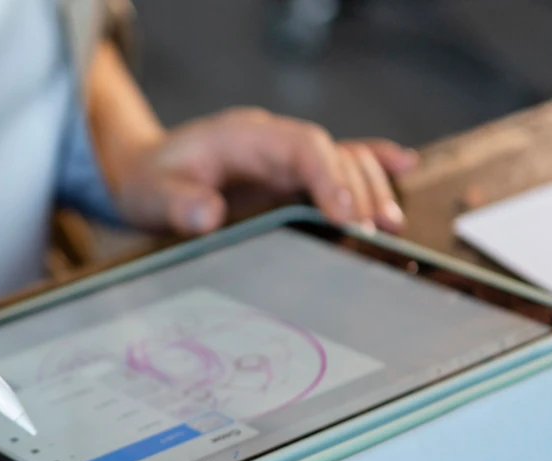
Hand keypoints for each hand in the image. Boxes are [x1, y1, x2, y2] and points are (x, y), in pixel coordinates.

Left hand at [114, 108, 420, 234]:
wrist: (147, 173)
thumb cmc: (150, 180)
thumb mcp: (150, 194)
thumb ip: (177, 204)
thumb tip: (207, 216)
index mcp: (242, 137)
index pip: (300, 145)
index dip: (329, 175)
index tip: (344, 212)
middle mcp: (272, 142)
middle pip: (332, 154)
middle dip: (358, 190)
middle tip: (373, 231)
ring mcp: (284, 158)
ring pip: (343, 161)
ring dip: (370, 189)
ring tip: (387, 227)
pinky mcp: (291, 175)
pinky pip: (338, 164)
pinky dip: (372, 166)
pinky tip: (404, 169)